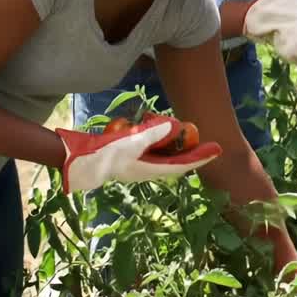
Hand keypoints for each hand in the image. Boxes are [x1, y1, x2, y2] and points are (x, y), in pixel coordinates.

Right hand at [57, 112, 221, 192]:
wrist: (79, 160)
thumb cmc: (106, 153)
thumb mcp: (132, 141)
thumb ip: (154, 134)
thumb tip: (174, 127)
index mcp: (151, 169)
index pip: (182, 164)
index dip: (200, 157)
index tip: (217, 149)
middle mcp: (147, 169)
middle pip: (176, 160)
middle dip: (189, 150)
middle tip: (203, 139)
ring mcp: (138, 164)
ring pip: (163, 154)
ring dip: (172, 144)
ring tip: (181, 130)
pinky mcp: (129, 158)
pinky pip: (150, 149)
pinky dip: (155, 139)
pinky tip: (153, 128)